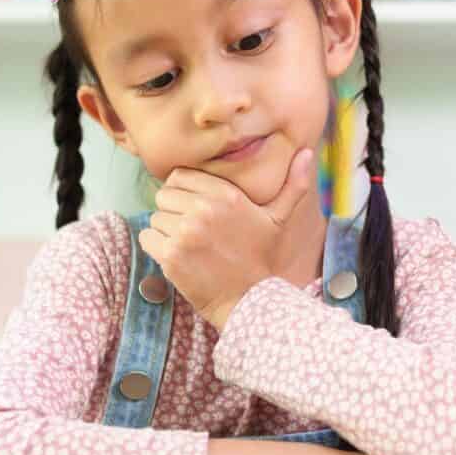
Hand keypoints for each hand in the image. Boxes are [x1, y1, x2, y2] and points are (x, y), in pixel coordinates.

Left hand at [140, 147, 316, 329]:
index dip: (183, 192)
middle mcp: (204, 210)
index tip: (194, 209)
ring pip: (155, 217)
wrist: (250, 302)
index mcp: (226, 196)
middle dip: (173, 210)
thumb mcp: (278, 220)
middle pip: (163, 195)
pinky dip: (156, 246)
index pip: (179, 176)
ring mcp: (185, 233)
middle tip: (191, 230)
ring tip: (187, 245)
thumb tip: (308, 152)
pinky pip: (147, 237)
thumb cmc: (261, 259)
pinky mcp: (170, 256)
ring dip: (165, 230)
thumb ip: (294, 184)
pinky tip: (176, 256)